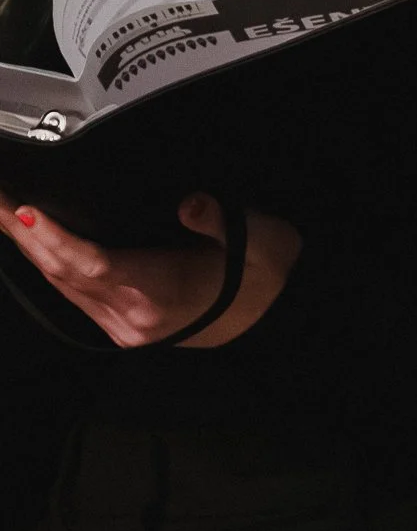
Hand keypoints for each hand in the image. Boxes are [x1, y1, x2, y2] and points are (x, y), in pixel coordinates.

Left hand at [0, 190, 300, 347]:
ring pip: (63, 285)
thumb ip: (220, 220)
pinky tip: (38, 244)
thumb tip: (191, 203)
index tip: (25, 210)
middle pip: (64, 273)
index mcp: (162, 293)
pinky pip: (74, 294)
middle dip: (25, 234)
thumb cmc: (266, 274)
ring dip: (32, 249)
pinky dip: (52, 265)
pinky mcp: (123, 327)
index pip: (92, 264)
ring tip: (7, 214)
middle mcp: (133, 316)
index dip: (54, 237)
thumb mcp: (260, 238)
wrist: (276, 314)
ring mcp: (124, 326)